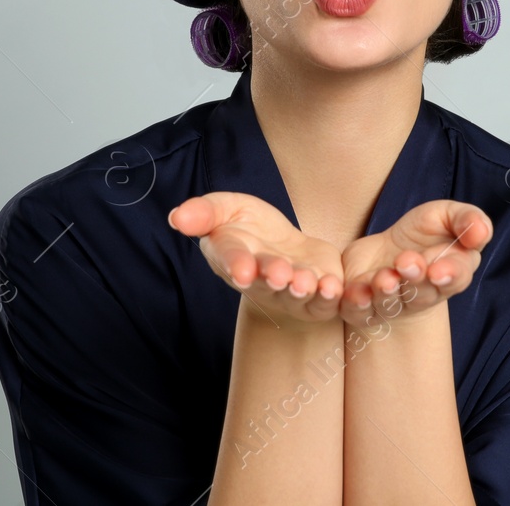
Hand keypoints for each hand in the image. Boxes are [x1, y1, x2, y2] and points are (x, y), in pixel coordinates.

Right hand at [168, 192, 345, 327]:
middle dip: (272, 276)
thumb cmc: (248, 225)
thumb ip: (204, 213)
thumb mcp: (225, 208)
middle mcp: (261, 281)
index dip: (236, 266)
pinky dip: (330, 296)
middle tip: (279, 273)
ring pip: (296, 294)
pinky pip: (325, 300)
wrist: (283, 244)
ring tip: (305, 280)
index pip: (231, 261)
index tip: (242, 270)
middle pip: (266, 281)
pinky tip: (334, 287)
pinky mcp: (319, 293)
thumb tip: (175, 216)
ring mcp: (290, 291)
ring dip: (302, 288)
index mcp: (233, 259)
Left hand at [338, 200, 491, 328]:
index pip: (456, 277)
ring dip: (386, 291)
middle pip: (422, 293)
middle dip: (414, 279)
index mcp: (450, 272)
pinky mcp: (363, 308)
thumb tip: (481, 231)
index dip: (449, 275)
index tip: (438, 270)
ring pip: (391, 302)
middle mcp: (423, 294)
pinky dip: (357, 302)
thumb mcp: (446, 215)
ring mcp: (393, 304)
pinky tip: (356, 292)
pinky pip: (359, 310)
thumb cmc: (423, 232)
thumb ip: (467, 219)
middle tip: (406, 262)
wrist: (384, 252)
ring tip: (383, 277)